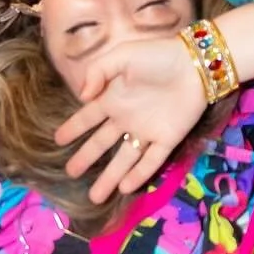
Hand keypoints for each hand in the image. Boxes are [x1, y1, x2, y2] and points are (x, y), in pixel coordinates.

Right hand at [53, 34, 206, 203]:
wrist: (195, 64)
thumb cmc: (157, 56)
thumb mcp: (123, 55)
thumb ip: (99, 71)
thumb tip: (82, 97)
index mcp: (114, 98)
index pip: (88, 117)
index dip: (73, 128)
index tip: (58, 140)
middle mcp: (127, 118)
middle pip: (102, 143)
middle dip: (86, 158)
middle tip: (71, 173)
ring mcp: (146, 131)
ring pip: (124, 159)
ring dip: (110, 177)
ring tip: (94, 198)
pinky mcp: (167, 140)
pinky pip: (150, 162)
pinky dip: (138, 175)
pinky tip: (124, 188)